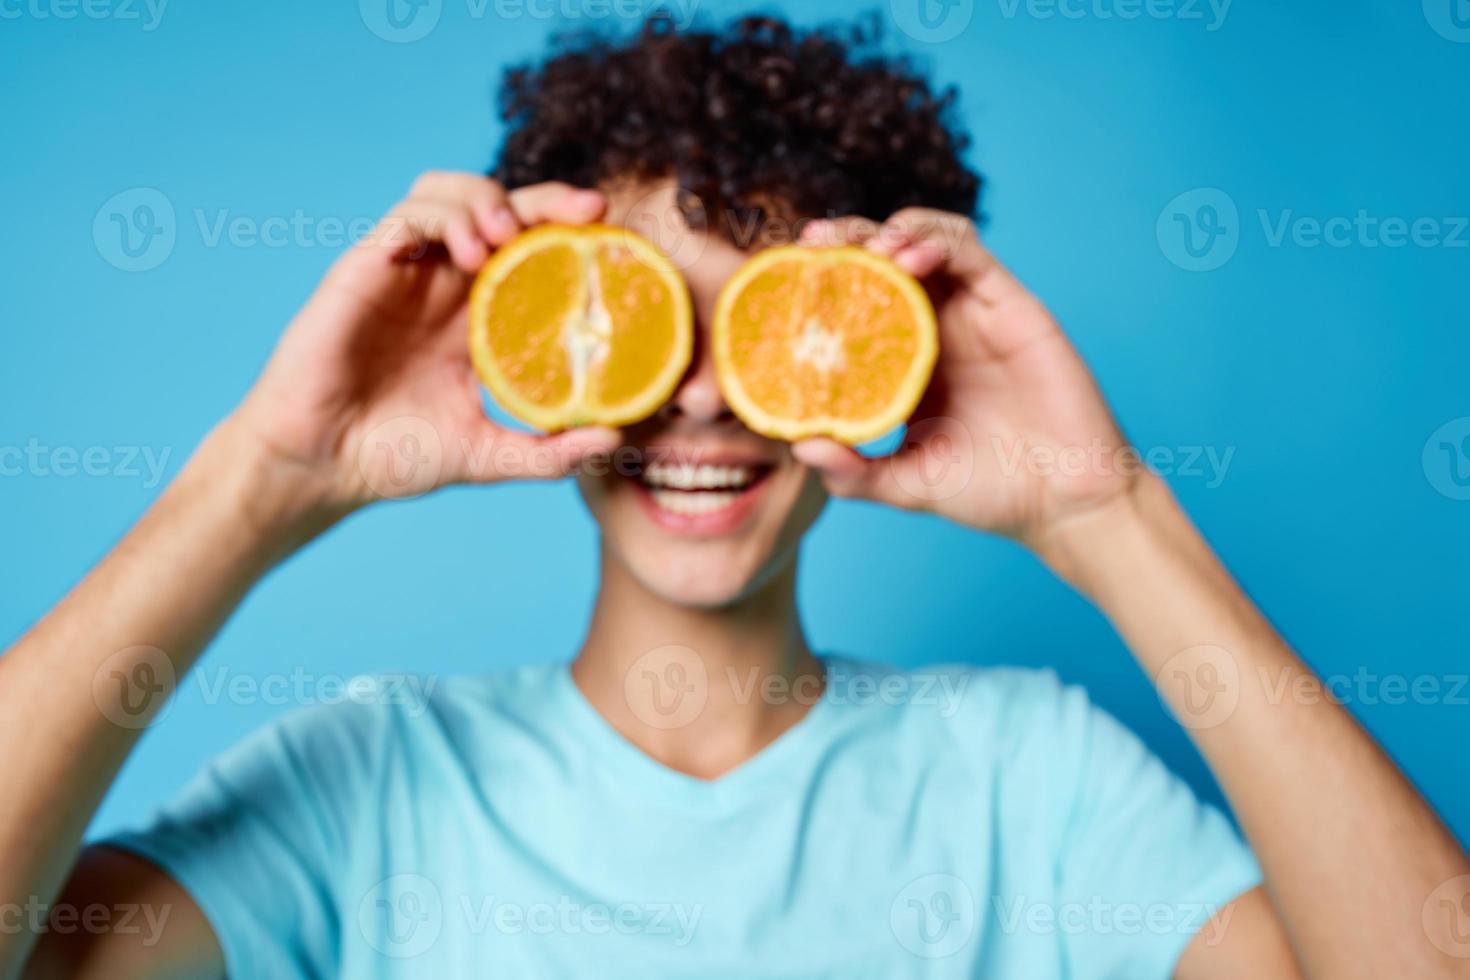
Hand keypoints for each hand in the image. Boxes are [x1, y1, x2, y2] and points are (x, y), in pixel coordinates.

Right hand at [228, 173, 620, 522]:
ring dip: (491, 198)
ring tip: (514, 234)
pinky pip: (409, 216)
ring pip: (451, 193)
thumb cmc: (395, 457)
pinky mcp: (365, 267)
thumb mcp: (489, 457)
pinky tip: (474, 252)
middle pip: (501, 210)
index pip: (531, 254)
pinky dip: (447, 217)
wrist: (322, 467)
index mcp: (479, 318)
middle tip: (590, 209)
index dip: (569, 234)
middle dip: (548, 198)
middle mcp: (445, 286)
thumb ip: (549, 453)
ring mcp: (405, 272)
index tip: (613, 236)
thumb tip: (616, 438)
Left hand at [793, 209, 1140, 554]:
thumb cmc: (991, 492)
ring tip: (862, 248)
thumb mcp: (905, 485)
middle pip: (885, 260)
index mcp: (907, 361)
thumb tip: (801, 448)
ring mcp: (973, 312)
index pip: (858, 302)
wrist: (1064, 501)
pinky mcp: (1010, 303)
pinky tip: (905, 257)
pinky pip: (969, 250)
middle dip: (847, 241)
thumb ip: (854, 474)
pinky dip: (933, 240)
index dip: (824, 283)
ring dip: (888, 231)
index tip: (785, 280)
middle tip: (810, 246)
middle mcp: (937, 327)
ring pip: (925, 240)